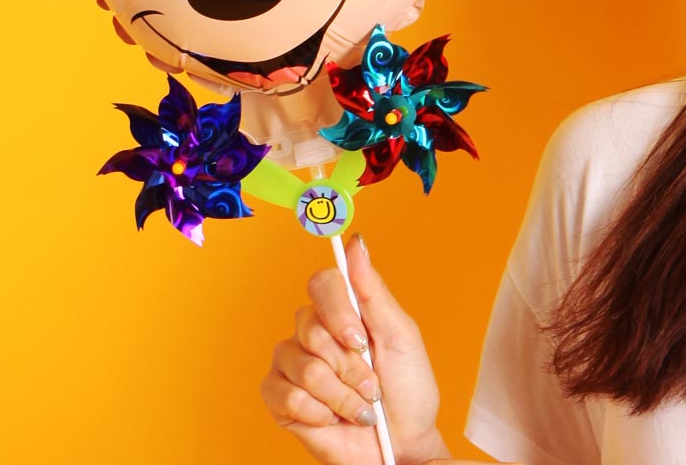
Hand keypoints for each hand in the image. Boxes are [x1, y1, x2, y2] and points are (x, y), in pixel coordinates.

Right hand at [261, 234, 447, 464]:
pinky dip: (320, 414)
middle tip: (369, 383)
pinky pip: (288, 396)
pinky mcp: (278, 397)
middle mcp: (310, 330)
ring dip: (341, 395)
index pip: (321, 283)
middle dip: (350, 366)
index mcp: (340, 310)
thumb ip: (373, 290)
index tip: (359, 338)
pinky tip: (332, 418)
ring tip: (356, 406)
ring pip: (304, 367)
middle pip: (311, 327)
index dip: (337, 310)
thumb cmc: (407, 391)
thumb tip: (356, 241)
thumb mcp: (400, 336)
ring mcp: (291, 363)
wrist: (402, 448)